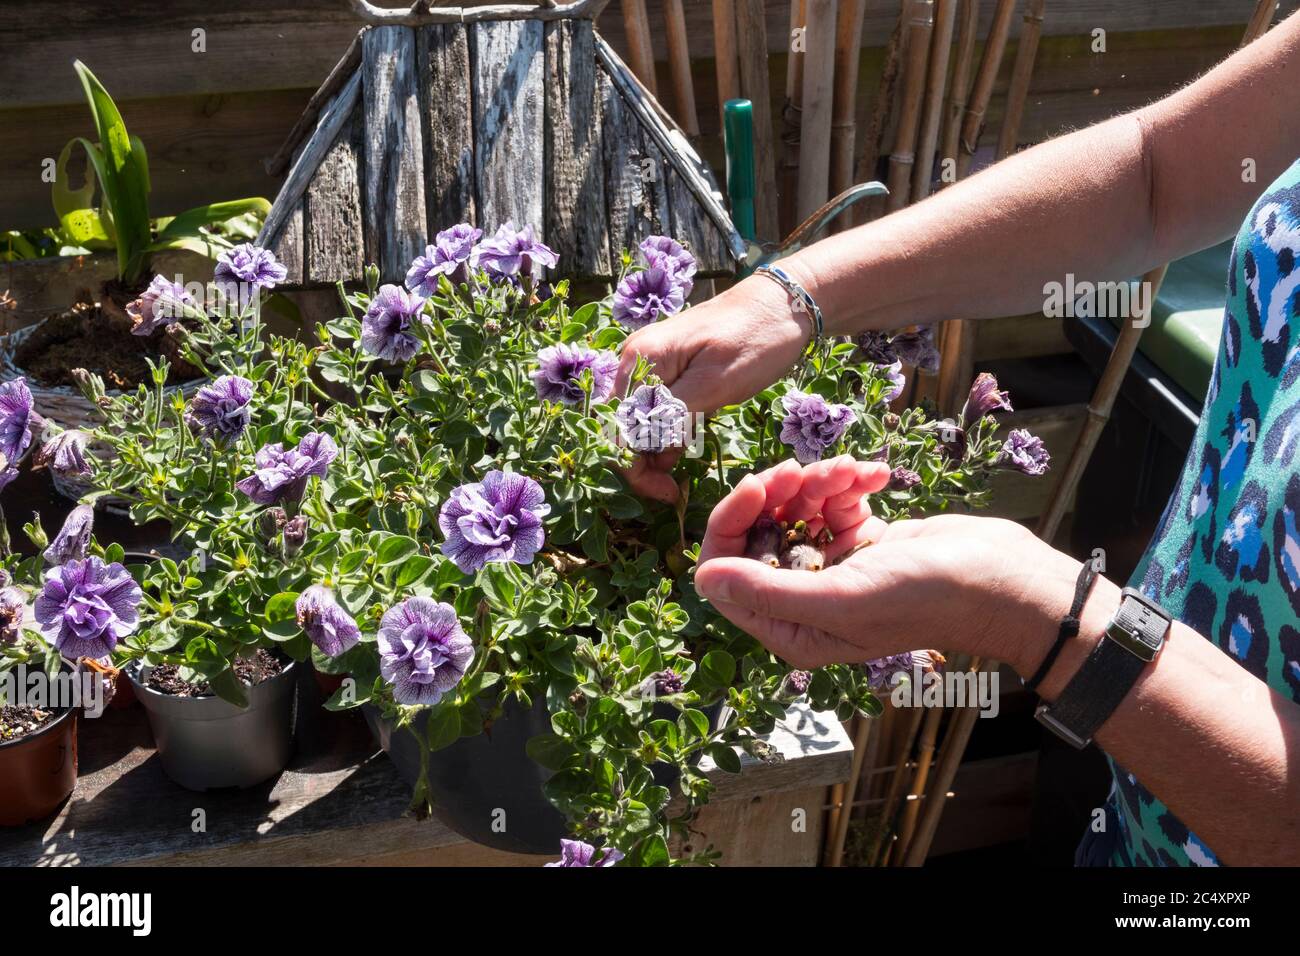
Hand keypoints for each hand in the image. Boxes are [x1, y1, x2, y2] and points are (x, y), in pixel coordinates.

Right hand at [615, 275, 810, 502]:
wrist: (786, 302)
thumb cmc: (756, 338)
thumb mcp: (716, 383)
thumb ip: (672, 414)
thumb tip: (634, 445)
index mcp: (641, 360)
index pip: (618, 427)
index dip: (633, 466)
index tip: (667, 493)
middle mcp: (636, 361)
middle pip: (621, 426)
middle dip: (641, 464)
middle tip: (673, 492)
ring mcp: (653, 365)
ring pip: (637, 422)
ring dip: (653, 453)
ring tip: (679, 478)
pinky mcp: (671, 371)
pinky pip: (656, 411)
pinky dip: (665, 436)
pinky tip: (683, 450)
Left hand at [694, 458, 1080, 671]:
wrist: (999, 579)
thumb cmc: (926, 599)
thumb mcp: (841, 599)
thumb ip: (768, 592)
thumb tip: (703, 580)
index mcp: (790, 627)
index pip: (727, 571)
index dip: (732, 523)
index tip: (757, 487)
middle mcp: (804, 598)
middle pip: (757, 532)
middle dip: (776, 493)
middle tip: (800, 469)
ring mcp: (832, 566)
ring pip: (795, 508)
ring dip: (818, 482)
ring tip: (851, 473)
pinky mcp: (861, 538)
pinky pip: (832, 500)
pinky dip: (848, 482)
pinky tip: (874, 476)